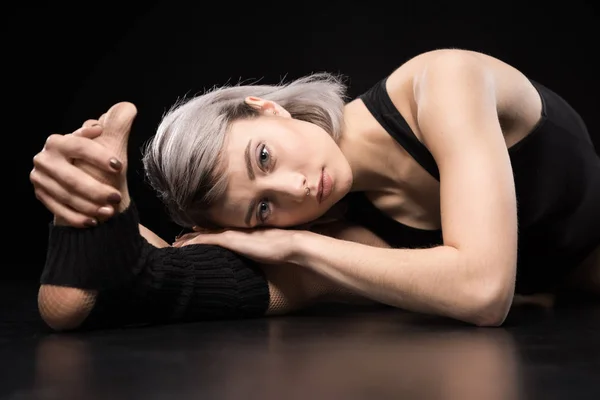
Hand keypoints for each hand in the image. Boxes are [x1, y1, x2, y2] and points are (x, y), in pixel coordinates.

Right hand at [30, 102, 136, 227]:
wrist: (90, 188)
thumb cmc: (102, 165)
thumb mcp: (111, 144)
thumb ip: (117, 126)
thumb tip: (129, 108)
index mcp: (60, 141)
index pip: (79, 146)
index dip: (99, 156)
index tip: (119, 166)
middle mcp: (45, 158)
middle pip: (72, 177)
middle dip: (96, 189)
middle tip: (116, 197)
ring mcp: (40, 178)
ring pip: (66, 196)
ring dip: (90, 206)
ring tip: (110, 211)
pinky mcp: (41, 196)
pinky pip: (59, 211)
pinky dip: (78, 217)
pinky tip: (94, 221)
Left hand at [173, 227, 301, 264]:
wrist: (291, 245)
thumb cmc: (286, 249)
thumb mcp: (271, 250)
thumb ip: (264, 251)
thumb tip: (266, 257)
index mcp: (244, 235)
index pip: (222, 233)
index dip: (208, 234)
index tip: (196, 234)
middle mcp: (236, 232)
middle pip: (209, 233)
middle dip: (194, 236)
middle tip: (179, 239)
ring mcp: (232, 236)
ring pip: (203, 236)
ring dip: (188, 240)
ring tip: (176, 243)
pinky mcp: (230, 241)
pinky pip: (205, 241)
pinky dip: (192, 242)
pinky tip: (181, 246)